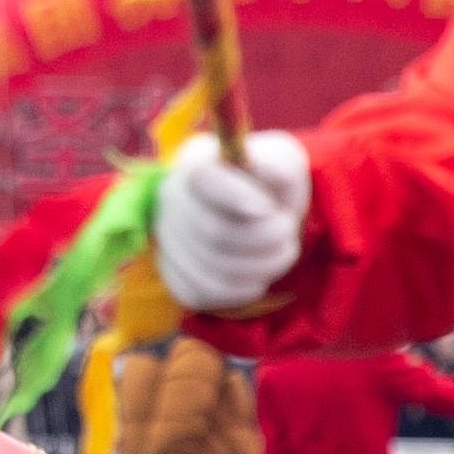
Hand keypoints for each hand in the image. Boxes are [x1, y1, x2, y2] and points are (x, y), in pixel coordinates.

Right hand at [152, 130, 311, 310]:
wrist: (255, 214)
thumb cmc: (270, 185)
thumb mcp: (284, 163)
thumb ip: (276, 166)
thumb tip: (257, 169)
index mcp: (195, 160)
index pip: (201, 178)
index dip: (237, 196)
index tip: (268, 208)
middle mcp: (170, 197)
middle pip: (214, 232)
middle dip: (266, 237)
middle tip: (287, 231)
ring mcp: (166, 237)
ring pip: (213, 269)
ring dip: (262, 267)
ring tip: (281, 253)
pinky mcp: (171, 273)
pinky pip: (204, 293)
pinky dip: (241, 289)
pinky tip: (256, 274)